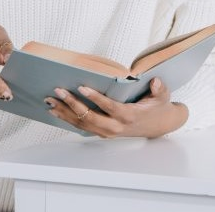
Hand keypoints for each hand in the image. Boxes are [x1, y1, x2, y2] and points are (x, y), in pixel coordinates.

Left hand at [45, 78, 187, 138]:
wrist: (158, 125)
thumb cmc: (158, 107)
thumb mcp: (163, 96)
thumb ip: (159, 89)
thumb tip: (155, 81)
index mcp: (129, 116)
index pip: (109, 107)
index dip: (95, 98)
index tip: (82, 87)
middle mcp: (116, 127)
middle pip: (89, 118)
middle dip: (72, 104)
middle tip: (59, 91)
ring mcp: (107, 132)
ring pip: (82, 124)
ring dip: (65, 112)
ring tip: (50, 101)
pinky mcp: (102, 132)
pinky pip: (82, 126)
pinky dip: (68, 118)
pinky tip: (56, 110)